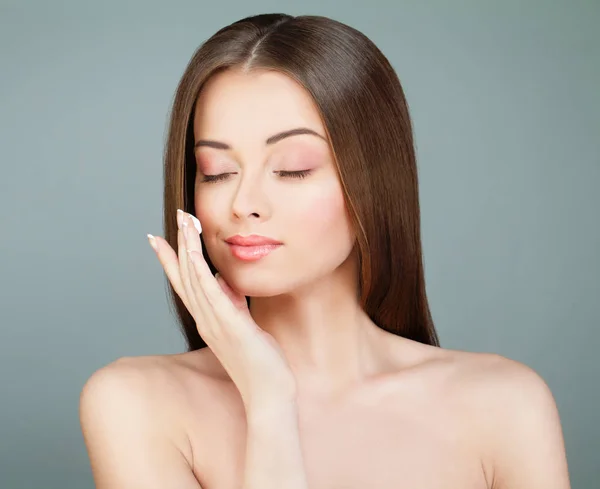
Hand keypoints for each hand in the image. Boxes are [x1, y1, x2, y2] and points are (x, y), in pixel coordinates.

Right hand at [147, 210, 296, 409]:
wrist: (268, 392)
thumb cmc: (259, 361)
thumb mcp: (244, 325)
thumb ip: (232, 304)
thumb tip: (225, 280)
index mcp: (208, 318)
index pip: (185, 283)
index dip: (172, 259)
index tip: (160, 238)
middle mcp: (205, 319)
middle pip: (185, 275)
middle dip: (179, 243)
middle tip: (176, 216)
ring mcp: (214, 322)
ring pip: (194, 278)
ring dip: (187, 248)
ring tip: (184, 221)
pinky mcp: (229, 325)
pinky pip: (210, 292)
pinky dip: (199, 270)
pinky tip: (193, 252)